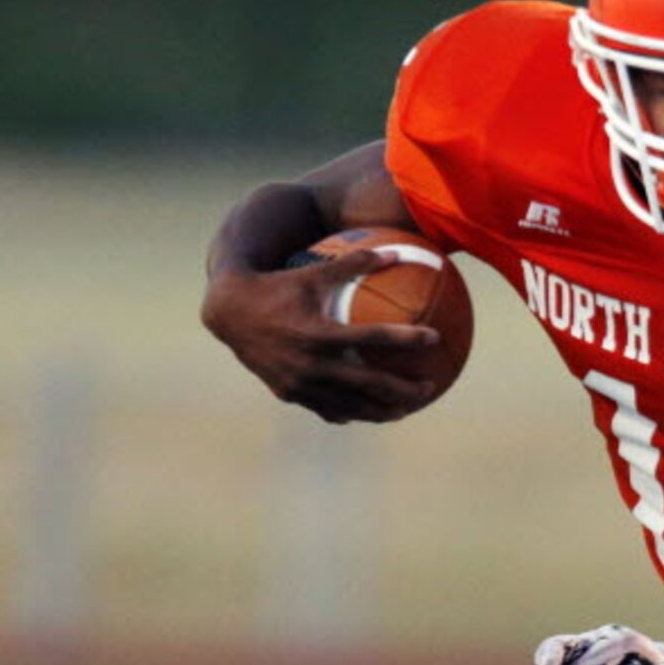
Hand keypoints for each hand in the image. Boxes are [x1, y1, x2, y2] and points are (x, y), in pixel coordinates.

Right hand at [200, 248, 441, 424]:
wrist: (228, 313)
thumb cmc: (276, 287)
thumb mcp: (313, 272)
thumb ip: (354, 263)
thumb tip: (397, 252)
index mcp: (319, 333)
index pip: (373, 339)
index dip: (407, 339)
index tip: (435, 338)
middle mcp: (311, 363)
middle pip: (371, 384)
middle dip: (405, 389)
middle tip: (430, 386)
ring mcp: (300, 384)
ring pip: (352, 406)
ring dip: (383, 410)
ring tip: (406, 408)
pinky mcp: (291, 395)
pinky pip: (328, 409)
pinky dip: (351, 412)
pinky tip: (368, 412)